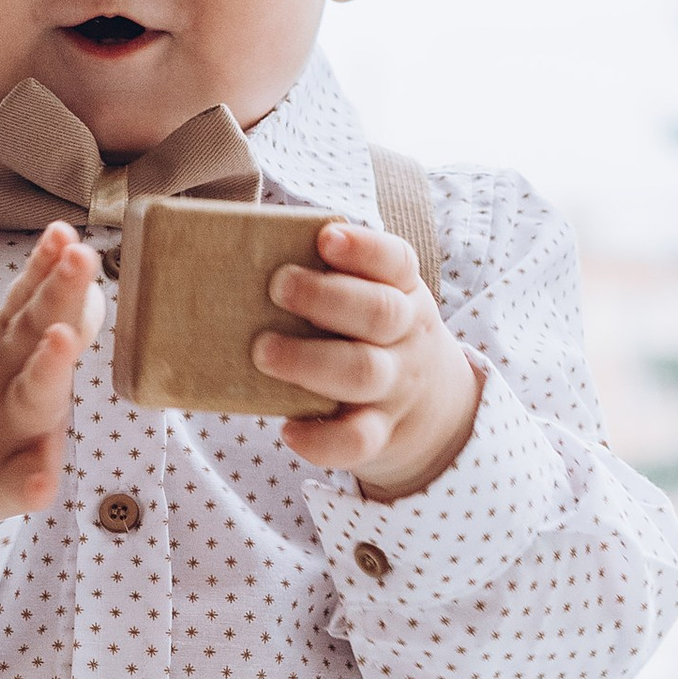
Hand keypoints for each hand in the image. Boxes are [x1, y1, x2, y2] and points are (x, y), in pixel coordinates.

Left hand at [257, 220, 482, 497]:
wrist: (435, 411)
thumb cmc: (376, 340)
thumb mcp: (378, 302)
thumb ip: (332, 284)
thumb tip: (242, 267)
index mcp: (403, 292)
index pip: (395, 261)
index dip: (362, 248)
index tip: (325, 238)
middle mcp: (406, 337)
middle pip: (379, 313)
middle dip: (326, 297)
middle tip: (278, 286)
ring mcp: (396, 388)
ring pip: (363, 372)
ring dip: (309, 361)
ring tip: (263, 352)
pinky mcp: (382, 435)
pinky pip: (357, 441)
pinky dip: (321, 440)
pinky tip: (288, 430)